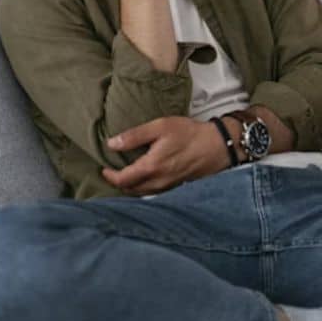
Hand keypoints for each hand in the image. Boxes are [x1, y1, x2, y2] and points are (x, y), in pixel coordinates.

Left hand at [101, 117, 231, 194]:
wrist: (218, 146)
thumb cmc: (189, 134)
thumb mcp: (160, 127)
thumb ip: (134, 136)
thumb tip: (111, 144)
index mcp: (150, 168)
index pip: (122, 180)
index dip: (110, 176)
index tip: (104, 169)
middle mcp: (158, 182)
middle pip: (130, 190)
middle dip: (119, 183)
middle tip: (112, 172)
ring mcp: (168, 187)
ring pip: (142, 193)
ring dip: (131, 187)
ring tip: (126, 175)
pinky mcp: (177, 187)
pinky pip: (154, 192)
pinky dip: (144, 188)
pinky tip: (145, 178)